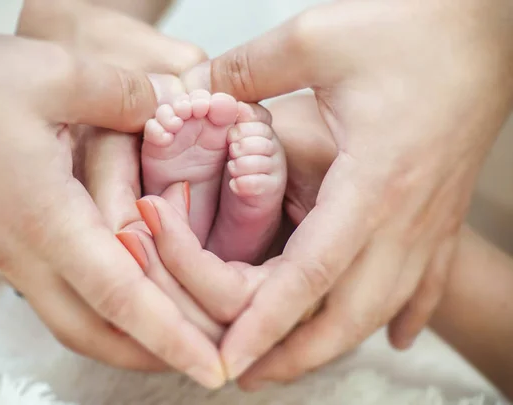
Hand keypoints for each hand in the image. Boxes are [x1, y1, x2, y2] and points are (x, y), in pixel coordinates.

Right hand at [19, 0, 225, 381]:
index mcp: (46, 220)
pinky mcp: (0, 250)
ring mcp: (9, 259)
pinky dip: (101, 310)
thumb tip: (169, 107)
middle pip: (98, 333)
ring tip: (179, 337)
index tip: (214, 370)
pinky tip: (127, 292)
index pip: (121, 296)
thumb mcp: (49, 74)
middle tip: (209, 358)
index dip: (174, 337)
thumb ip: (121, 94)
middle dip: (158, 355)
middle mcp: (26, 254)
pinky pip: (58, 298)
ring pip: (75, 323)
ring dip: (129, 340)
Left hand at [180, 0, 512, 384]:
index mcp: (371, 184)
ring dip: (335, 341)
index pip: (310, 277)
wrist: (490, 25)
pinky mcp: (440, 211)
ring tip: (293, 359)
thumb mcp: (315, 40)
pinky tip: (391, 336)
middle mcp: (404, 217)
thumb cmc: (414, 28)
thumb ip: (246, 72)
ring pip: (383, 308)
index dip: (266, 324)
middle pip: (349, 314)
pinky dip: (402, 316)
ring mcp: (429, 220)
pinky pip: (426, 283)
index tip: (230, 360)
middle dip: (295, 355)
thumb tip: (192, 91)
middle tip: (247, 373)